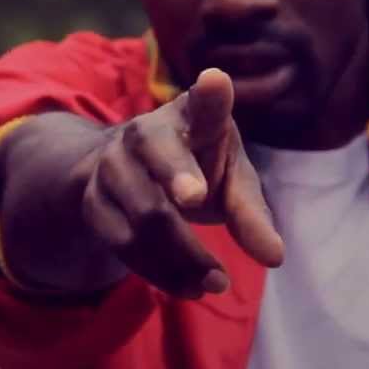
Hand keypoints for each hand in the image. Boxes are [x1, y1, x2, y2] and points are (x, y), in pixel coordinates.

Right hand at [79, 68, 282, 298]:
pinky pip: (124, 244)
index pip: (203, 103)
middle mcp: (145, 133)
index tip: (216, 81)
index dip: (210, 95)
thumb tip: (275, 258)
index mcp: (192, 117)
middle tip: (198, 198)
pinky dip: (161, 272)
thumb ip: (250, 213)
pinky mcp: (93, 203)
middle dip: (175, 172)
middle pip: (157, 152)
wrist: (128, 172)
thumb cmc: (196, 167)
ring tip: (217, 282)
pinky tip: (190, 287)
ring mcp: (112, 165)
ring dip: (183, 255)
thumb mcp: (230, 181)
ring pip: (145, 214)